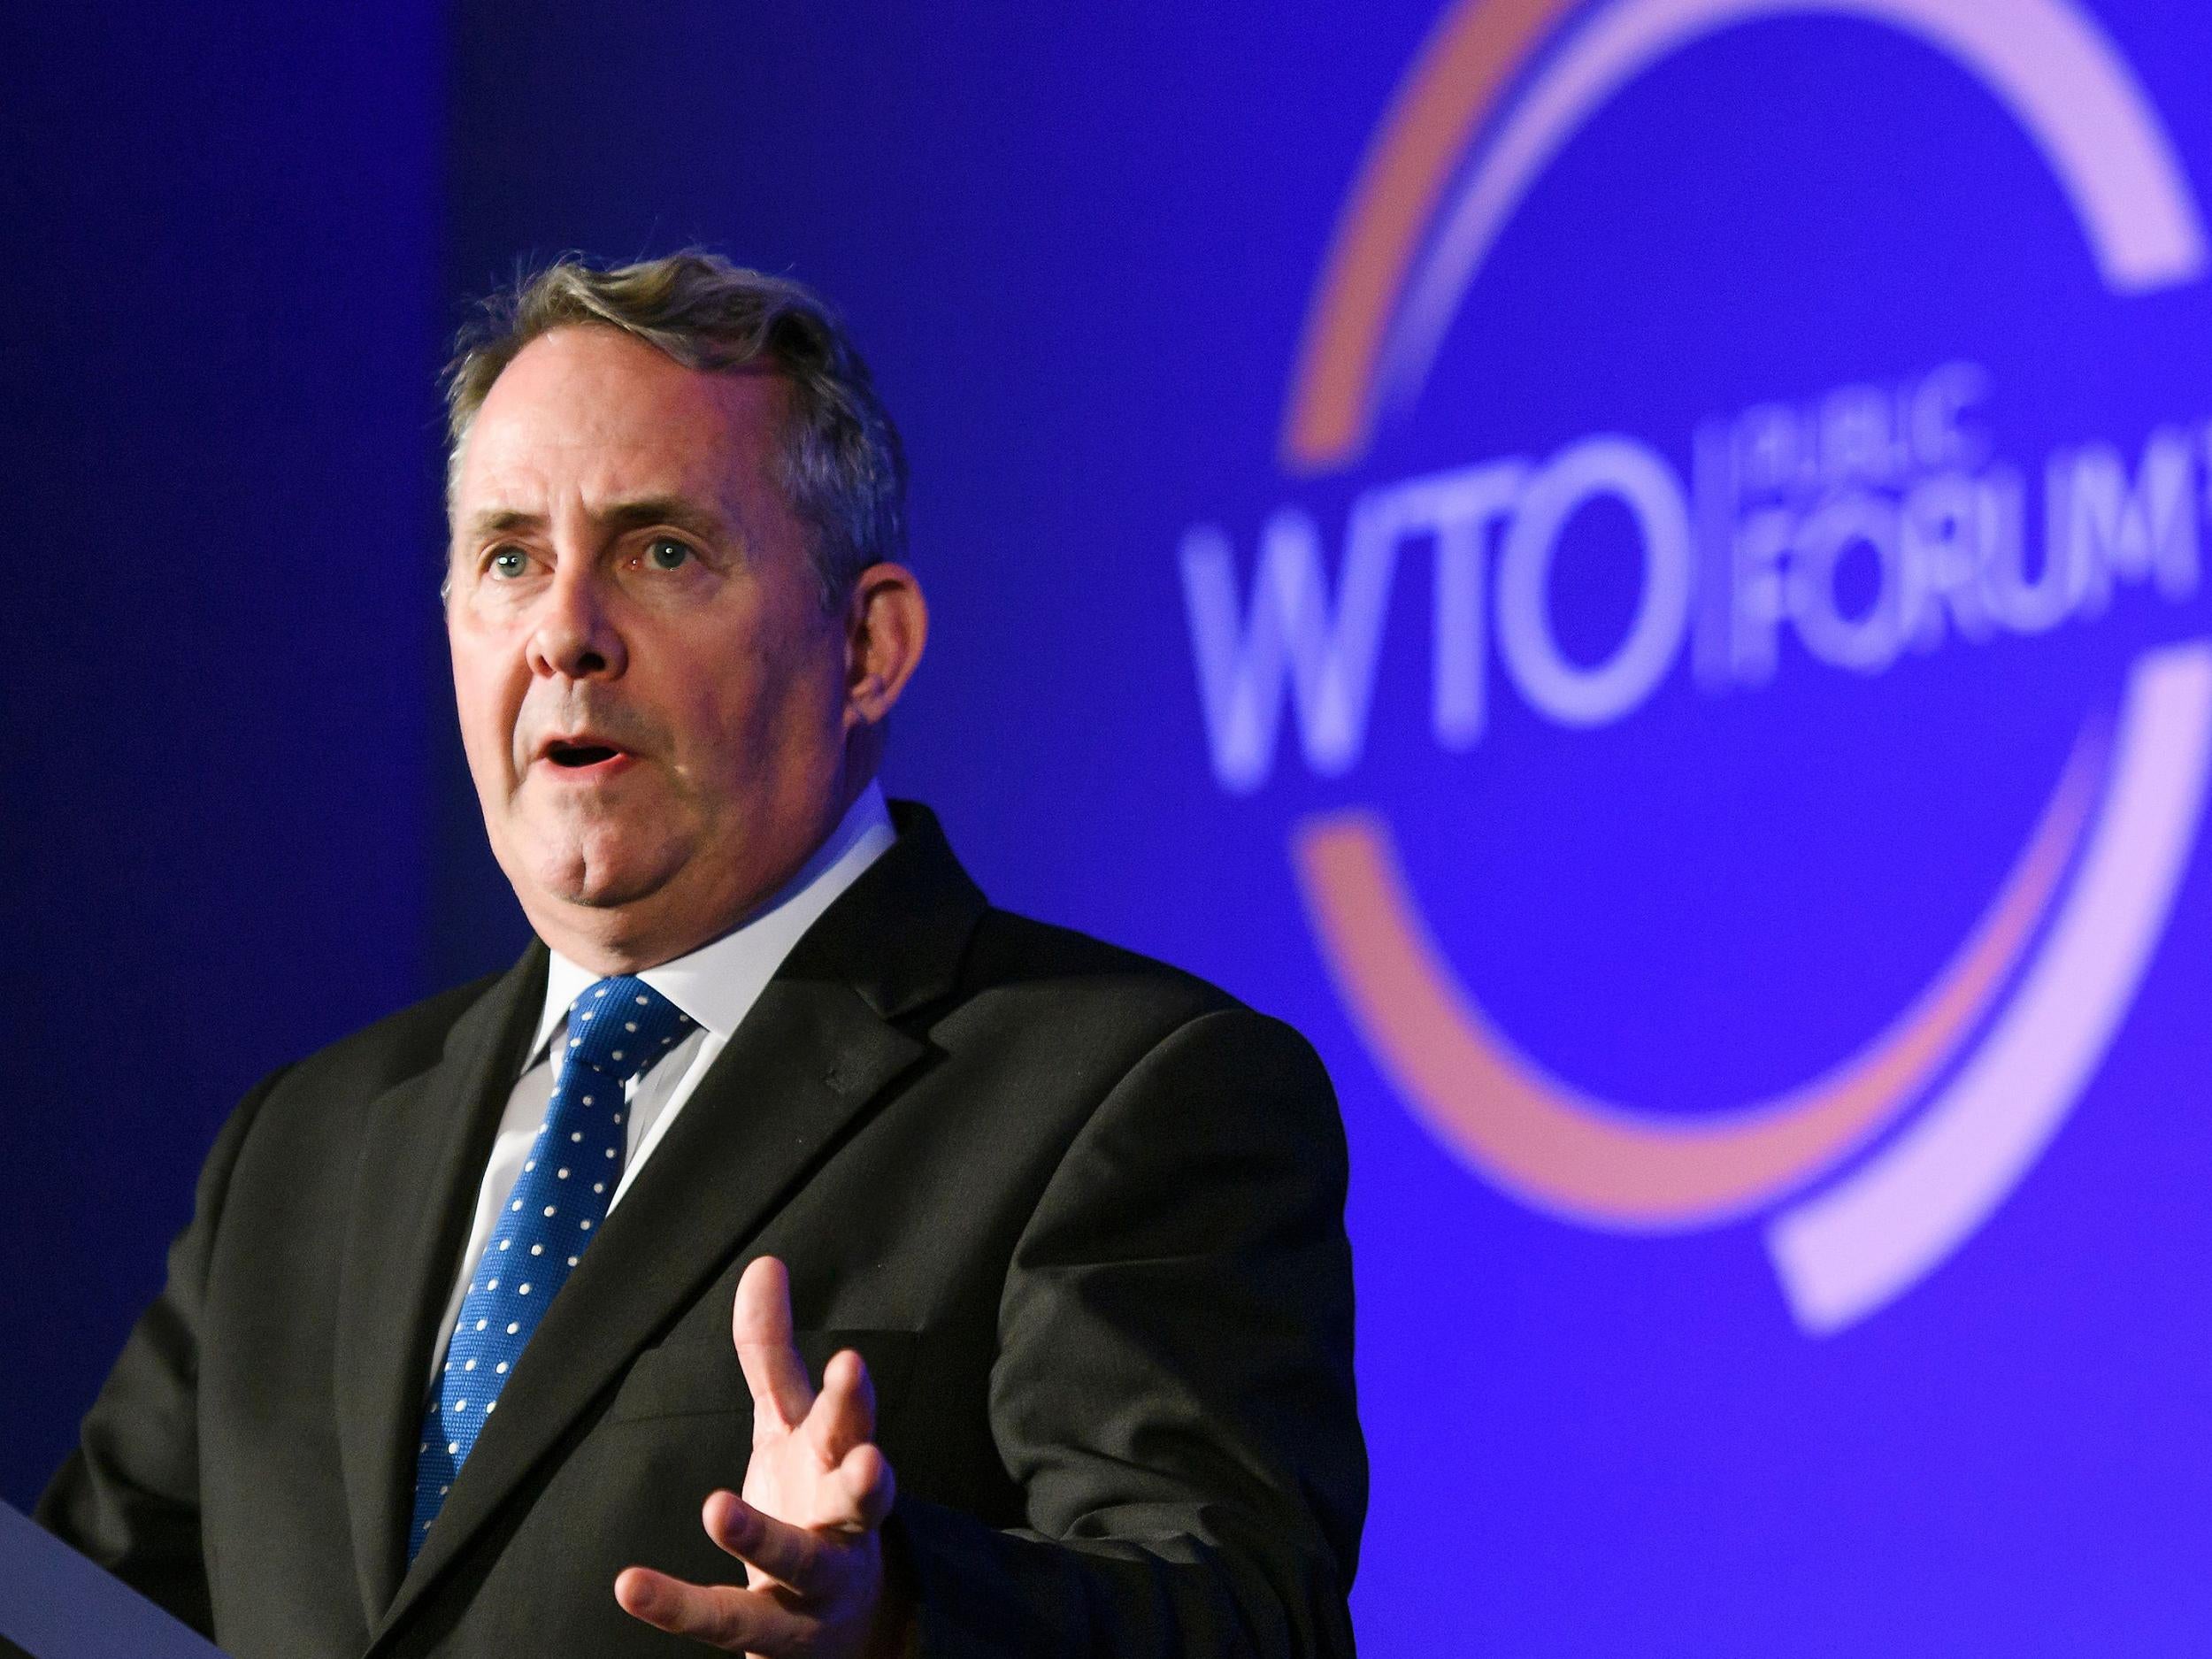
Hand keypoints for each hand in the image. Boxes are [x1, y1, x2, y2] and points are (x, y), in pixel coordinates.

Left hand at [614, 1257, 905, 1655]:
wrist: (848, 1626)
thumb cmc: (815, 1505)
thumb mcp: (791, 1427)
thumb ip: (773, 1353)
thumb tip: (762, 1263)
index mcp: (841, 1465)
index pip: (851, 1424)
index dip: (851, 1397)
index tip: (849, 1362)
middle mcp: (842, 1526)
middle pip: (860, 1501)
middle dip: (867, 1480)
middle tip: (868, 1461)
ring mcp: (815, 1588)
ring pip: (796, 1563)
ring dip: (762, 1538)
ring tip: (717, 1508)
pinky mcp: (775, 1638)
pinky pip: (728, 1624)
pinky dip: (680, 1608)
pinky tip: (630, 1586)